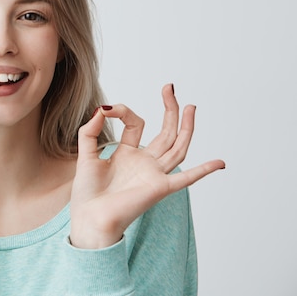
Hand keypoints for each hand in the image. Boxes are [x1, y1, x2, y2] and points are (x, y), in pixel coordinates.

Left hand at [69, 84, 224, 248]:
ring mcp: (154, 174)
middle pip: (165, 132)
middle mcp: (144, 162)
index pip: (135, 124)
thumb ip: (90, 131)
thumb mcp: (85, 155)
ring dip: (185, 127)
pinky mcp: (160, 187)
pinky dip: (203, 171)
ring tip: (190, 106)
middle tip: (170, 88)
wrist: (90, 217)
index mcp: (127, 154)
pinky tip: (220, 163)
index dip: (122, 111)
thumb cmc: (87, 193)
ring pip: (177, 147)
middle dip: (169, 110)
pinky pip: (186, 179)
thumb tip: (101, 109)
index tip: (107, 109)